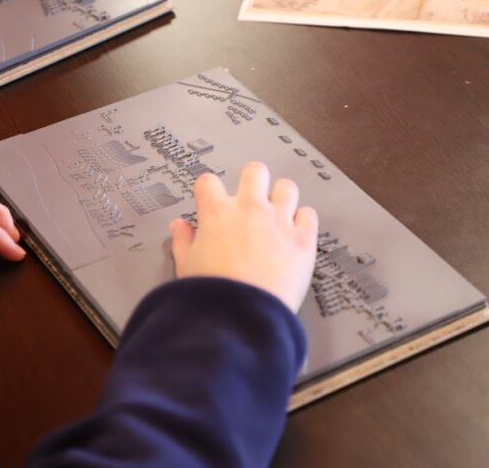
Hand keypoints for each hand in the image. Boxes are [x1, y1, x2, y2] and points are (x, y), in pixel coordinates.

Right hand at [169, 162, 318, 312]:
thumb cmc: (211, 295)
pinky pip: (309, 215)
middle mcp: (250, 210)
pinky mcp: (303, 240)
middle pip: (255, 171)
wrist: (240, 316)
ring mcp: (279, 222)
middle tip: (250, 198)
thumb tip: (179, 227)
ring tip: (277, 213)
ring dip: (281, 197)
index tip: (211, 200)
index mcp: (217, 213)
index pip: (209, 182)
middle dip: (252, 181)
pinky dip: (303, 221)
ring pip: (287, 187)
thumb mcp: (186, 266)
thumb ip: (183, 241)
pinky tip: (295, 232)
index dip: (208, 190)